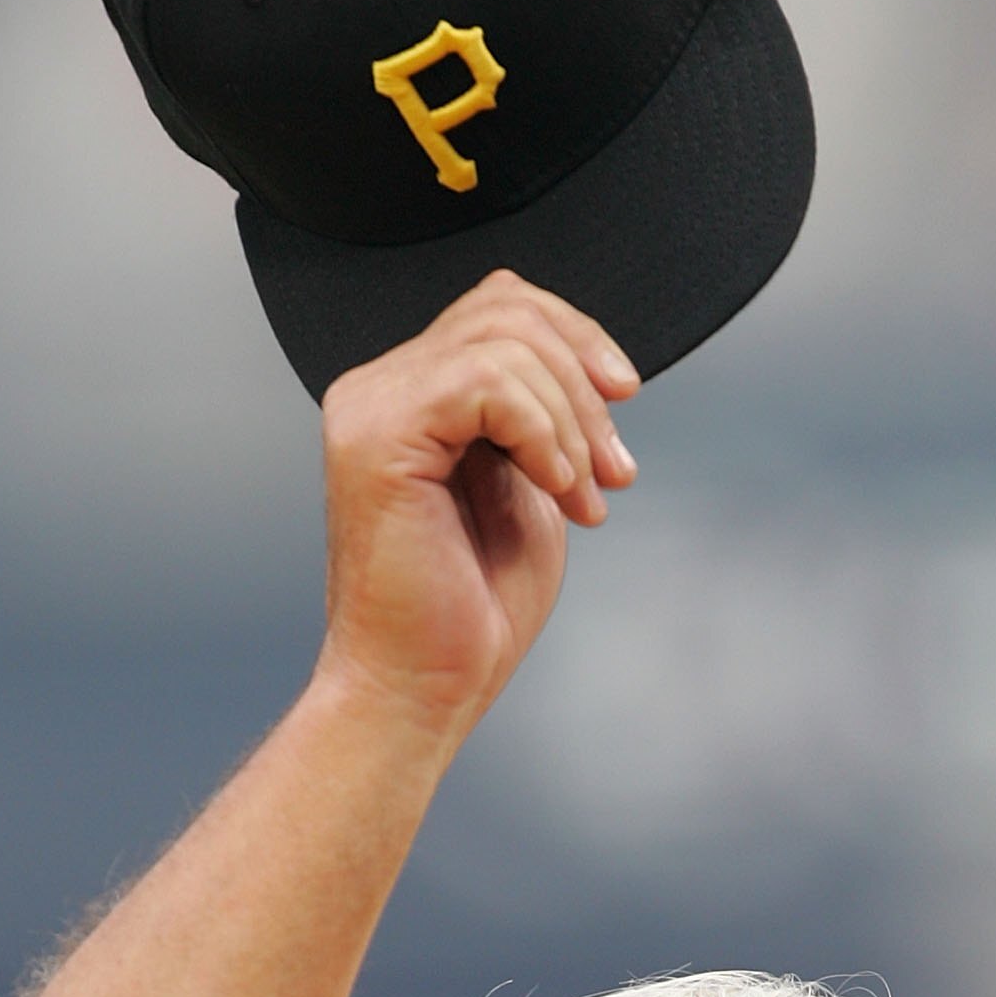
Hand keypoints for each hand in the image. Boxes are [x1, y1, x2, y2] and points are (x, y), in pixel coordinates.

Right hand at [313, 271, 639, 749]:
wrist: (424, 690)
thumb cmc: (469, 615)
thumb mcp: (528, 489)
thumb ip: (540, 420)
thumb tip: (589, 364)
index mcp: (413, 397)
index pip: (501, 306)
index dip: (577, 338)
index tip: (624, 402)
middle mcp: (380, 388)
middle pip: (507, 308)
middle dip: (585, 384)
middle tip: (613, 473)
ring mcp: (371, 407)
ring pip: (504, 342)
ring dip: (572, 422)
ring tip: (584, 499)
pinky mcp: (377, 437)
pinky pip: (485, 384)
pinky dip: (542, 433)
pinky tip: (554, 491)